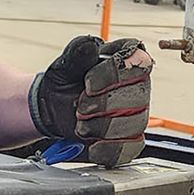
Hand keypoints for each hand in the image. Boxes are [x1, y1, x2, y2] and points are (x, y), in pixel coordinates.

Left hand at [29, 35, 151, 166]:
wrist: (55, 107)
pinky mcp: (131, 139)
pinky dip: (108, 149)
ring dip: (102, 127)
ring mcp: (137, 114)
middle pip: (138, 97)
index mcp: (128, 60)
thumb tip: (90, 44)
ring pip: (134, 124)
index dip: (113, 75)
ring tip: (81, 124)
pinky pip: (131, 148)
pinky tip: (92, 145)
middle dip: (103, 105)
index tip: (88, 84)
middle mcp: (138, 86)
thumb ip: (78, 51)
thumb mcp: (67, 62)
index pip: (138, 64)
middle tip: (80, 107)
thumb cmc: (67, 80)